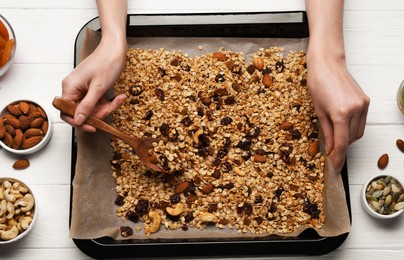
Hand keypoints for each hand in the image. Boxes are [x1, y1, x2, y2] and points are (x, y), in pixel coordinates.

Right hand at [61, 38, 126, 131]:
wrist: (115, 49)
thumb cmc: (107, 63)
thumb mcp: (99, 87)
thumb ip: (87, 106)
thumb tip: (77, 120)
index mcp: (70, 87)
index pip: (66, 112)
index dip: (79, 122)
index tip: (93, 127)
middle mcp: (73, 89)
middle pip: (81, 112)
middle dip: (98, 113)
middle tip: (111, 108)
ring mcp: (82, 89)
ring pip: (92, 109)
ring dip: (106, 108)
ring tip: (118, 99)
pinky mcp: (91, 89)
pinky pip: (97, 102)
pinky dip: (108, 103)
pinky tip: (118, 97)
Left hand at [307, 55, 369, 172]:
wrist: (327, 64)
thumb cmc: (317, 84)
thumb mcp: (318, 111)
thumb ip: (326, 133)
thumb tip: (330, 150)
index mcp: (341, 113)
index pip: (342, 143)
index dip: (338, 157)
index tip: (335, 168)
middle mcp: (355, 109)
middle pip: (351, 139)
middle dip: (341, 148)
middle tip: (330, 152)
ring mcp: (363, 105)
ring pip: (358, 132)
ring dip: (347, 138)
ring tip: (335, 136)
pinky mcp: (366, 101)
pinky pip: (361, 122)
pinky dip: (352, 128)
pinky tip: (343, 126)